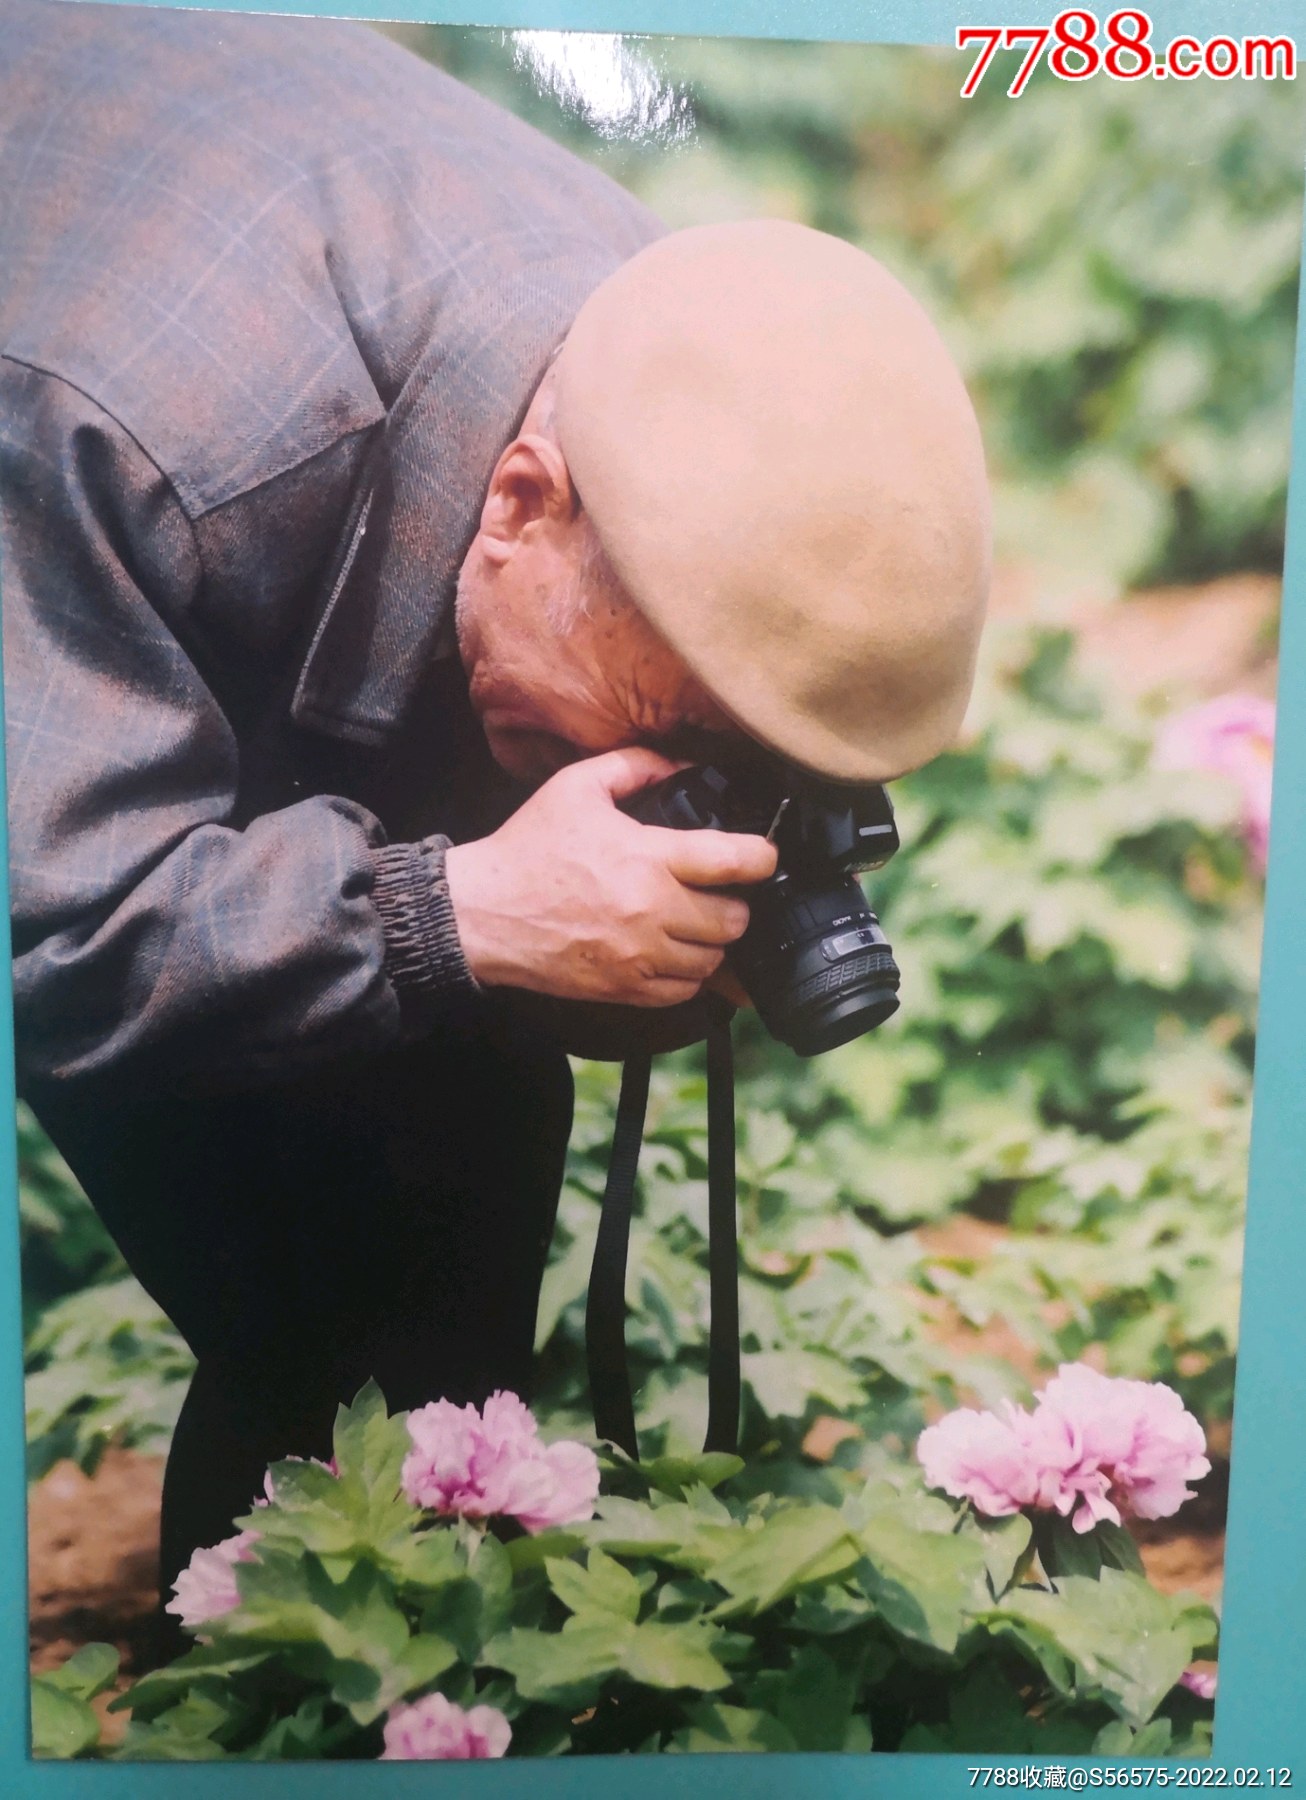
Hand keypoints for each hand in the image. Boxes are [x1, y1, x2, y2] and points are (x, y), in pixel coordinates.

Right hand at [444, 747, 776, 1006]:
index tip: (762, 854)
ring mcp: (640, 956)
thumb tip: (679, 764)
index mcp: (648, 858)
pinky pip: (685, 991)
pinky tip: (671, 952)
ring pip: (714, 959)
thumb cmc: (526, 852)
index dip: (761, 856)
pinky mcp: (625, 988)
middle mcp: (652, 911)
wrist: (480, 914)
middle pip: (734, 919)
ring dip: (711, 941)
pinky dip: (687, 974)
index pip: (734, 861)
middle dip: (733, 903)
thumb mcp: (577, 787)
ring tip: (692, 923)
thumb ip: (635, 766)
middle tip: (716, 892)